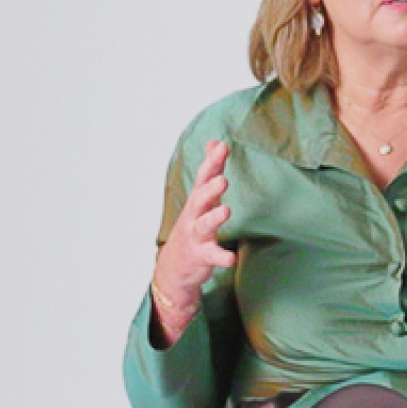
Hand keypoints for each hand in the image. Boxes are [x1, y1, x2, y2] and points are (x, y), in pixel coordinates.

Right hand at [153, 140, 233, 340]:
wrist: (174, 265)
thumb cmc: (193, 225)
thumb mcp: (200, 196)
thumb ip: (210, 170)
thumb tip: (215, 142)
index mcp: (198, 200)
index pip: (204, 178)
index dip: (212, 163)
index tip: (223, 147)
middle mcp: (194, 216)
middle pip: (200, 199)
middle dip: (210, 189)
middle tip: (223, 180)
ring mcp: (197, 236)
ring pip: (204, 225)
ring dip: (214, 218)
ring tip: (226, 210)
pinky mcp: (202, 256)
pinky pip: (212, 256)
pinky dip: (222, 257)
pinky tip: (232, 258)